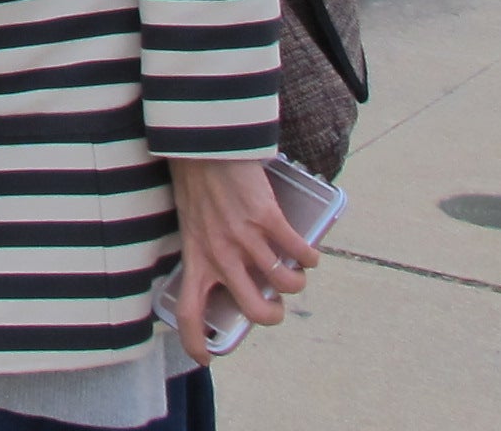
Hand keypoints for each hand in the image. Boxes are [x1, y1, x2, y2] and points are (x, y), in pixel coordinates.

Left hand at [165, 156, 316, 359]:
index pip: (189, 313)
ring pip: (286, 283)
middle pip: (255, 311)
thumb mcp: (191, 222)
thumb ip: (207, 247)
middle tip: (275, 305)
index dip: (197, 342)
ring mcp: (245, 238)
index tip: (206, 358)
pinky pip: (300, 252)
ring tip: (296, 272)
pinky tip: (310, 253)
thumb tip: (230, 268)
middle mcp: (220, 254)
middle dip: (273, 316)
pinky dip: (311, 257)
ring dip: (297, 283)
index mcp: (196, 257)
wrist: (201, 143)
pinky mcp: (266, 217)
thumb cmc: (195, 181)